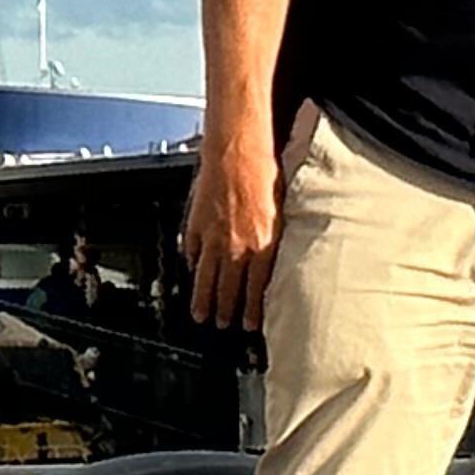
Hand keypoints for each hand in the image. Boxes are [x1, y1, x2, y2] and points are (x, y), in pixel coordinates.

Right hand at [184, 126, 283, 329]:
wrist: (237, 150)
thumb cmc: (265, 172)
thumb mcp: (282, 211)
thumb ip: (275, 239)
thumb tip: (272, 259)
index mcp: (262, 245)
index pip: (255, 289)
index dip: (251, 311)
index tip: (249, 325)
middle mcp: (236, 246)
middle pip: (228, 288)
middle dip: (225, 311)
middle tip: (222, 325)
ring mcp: (212, 237)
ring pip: (206, 277)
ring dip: (203, 298)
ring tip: (200, 314)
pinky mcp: (196, 224)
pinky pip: (192, 251)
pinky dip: (191, 264)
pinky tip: (191, 272)